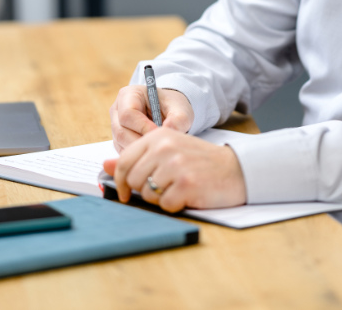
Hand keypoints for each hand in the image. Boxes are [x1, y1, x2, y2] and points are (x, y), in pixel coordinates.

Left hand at [102, 127, 246, 211]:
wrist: (235, 168)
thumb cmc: (199, 161)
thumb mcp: (168, 151)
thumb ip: (137, 158)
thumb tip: (105, 165)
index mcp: (157, 137)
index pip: (124, 162)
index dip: (120, 181)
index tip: (125, 192)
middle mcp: (164, 148)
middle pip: (133, 180)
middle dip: (144, 190)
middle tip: (163, 188)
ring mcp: (175, 166)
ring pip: (147, 194)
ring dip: (160, 197)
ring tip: (177, 188)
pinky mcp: (186, 184)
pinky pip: (165, 204)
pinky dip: (174, 205)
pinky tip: (187, 195)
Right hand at [109, 85, 193, 151]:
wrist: (169, 112)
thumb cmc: (173, 107)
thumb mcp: (181, 110)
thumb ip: (179, 119)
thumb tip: (169, 130)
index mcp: (129, 95)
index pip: (127, 114)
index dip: (143, 127)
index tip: (160, 135)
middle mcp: (117, 110)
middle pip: (121, 131)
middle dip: (141, 142)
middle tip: (160, 148)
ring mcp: (116, 126)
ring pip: (121, 144)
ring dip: (139, 151)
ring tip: (158, 151)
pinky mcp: (118, 140)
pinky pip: (124, 152)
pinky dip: (138, 156)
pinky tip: (153, 154)